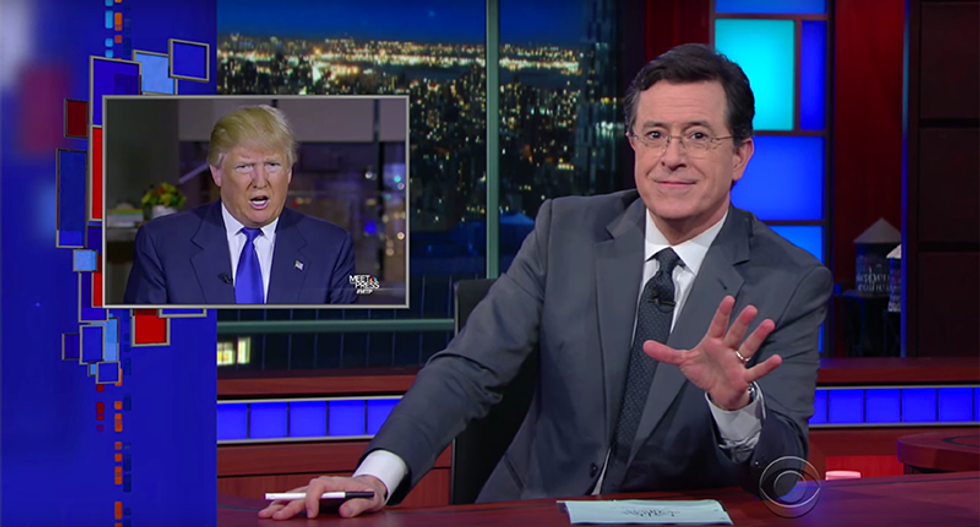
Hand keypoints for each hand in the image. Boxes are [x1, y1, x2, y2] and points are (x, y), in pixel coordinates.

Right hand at [257, 474, 386, 519]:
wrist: (369, 488)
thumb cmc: (369, 494)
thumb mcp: (370, 500)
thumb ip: (358, 505)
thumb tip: (344, 512)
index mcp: (335, 483)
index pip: (317, 486)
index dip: (312, 500)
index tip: (311, 514)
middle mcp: (323, 485)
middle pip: (301, 492)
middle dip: (287, 504)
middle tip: (274, 516)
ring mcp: (317, 491)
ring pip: (295, 495)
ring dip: (280, 504)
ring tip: (265, 513)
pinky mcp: (315, 497)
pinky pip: (297, 499)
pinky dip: (285, 505)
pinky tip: (274, 511)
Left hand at [643, 296, 780, 409]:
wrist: (716, 392)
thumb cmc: (704, 372)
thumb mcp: (683, 361)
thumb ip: (666, 353)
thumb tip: (645, 346)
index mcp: (713, 342)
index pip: (717, 325)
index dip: (722, 313)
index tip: (728, 299)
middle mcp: (727, 349)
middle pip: (735, 333)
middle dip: (741, 322)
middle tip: (750, 308)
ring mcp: (736, 363)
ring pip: (748, 347)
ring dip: (758, 337)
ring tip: (768, 323)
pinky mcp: (743, 378)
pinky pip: (756, 371)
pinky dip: (766, 366)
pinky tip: (777, 359)